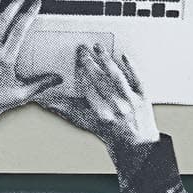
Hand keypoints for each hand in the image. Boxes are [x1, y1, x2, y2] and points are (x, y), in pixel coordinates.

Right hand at [38, 44, 158, 162]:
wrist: (136, 144)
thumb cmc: (110, 132)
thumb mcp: (88, 123)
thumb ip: (68, 111)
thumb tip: (48, 102)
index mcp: (101, 116)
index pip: (88, 90)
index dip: (82, 74)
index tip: (76, 61)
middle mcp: (116, 108)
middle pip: (101, 80)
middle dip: (90, 63)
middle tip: (83, 50)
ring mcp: (131, 102)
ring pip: (117, 77)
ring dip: (106, 60)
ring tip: (98, 47)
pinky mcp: (143, 97)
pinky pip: (137, 78)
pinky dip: (131, 66)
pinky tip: (123, 55)